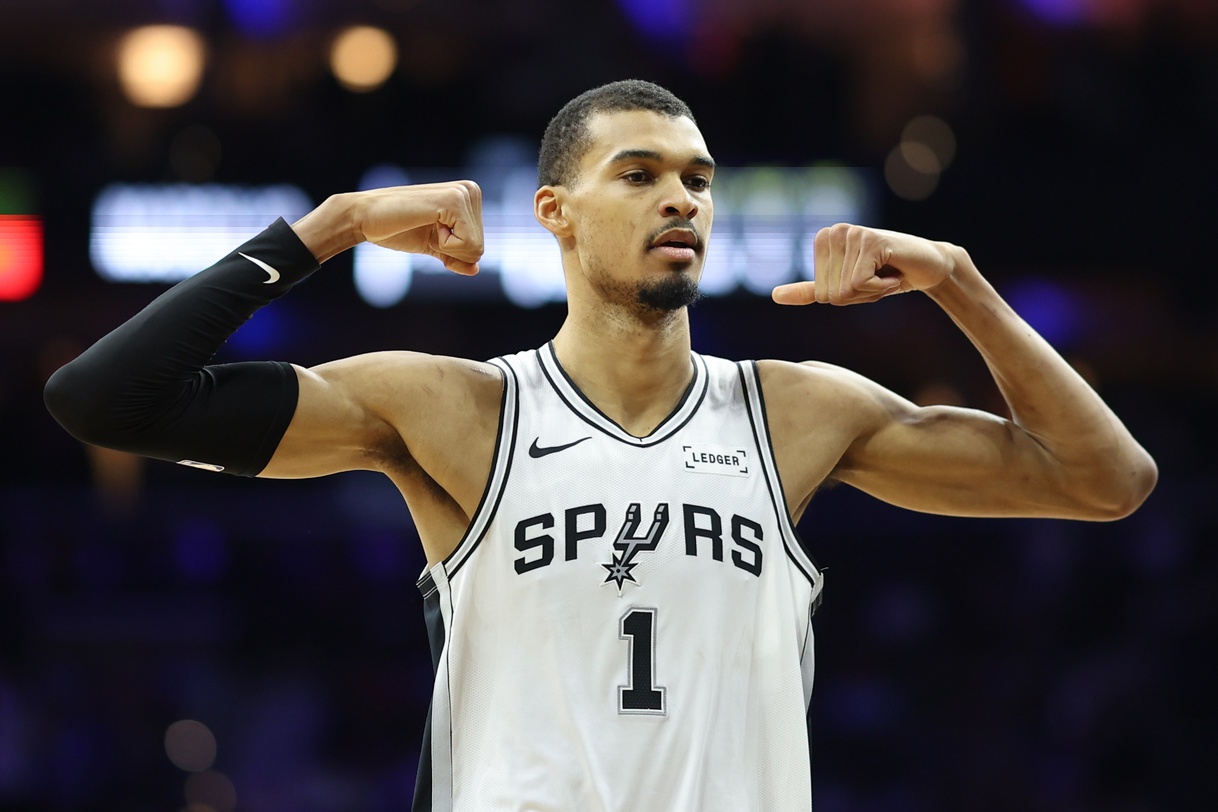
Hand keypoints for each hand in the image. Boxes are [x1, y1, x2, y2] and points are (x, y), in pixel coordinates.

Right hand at [356, 181, 484, 274]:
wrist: (366, 218)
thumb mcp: (432, 246)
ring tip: (426, 224)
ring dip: (446, 246)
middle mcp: (470, 190)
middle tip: (426, 228)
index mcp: (468, 198)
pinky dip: (444, 244)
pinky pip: (467, 244)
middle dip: (450, 250)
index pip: (478, 246)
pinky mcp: (454, 200)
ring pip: (475, 248)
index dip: (451, 251)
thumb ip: (454, 257)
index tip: (429, 230)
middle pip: (479, 248)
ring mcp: (463, 193)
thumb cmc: (396, 229)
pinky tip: (428, 223)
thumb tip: (476, 270)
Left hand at [772, 224, 955, 305]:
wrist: (929, 267)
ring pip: (845, 291)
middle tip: (878, 278)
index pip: (820, 294)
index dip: (846, 297)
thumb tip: (776, 295)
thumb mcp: (845, 287)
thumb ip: (811, 291)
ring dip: (871, 292)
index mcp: (822, 241)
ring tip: (885, 273)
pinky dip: (880, 288)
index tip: (865, 280)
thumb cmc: (887, 276)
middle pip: (830, 294)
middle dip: (859, 296)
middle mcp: (833, 232)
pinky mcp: (869, 240)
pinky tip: (892, 272)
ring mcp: (851, 234)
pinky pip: (859, 284)